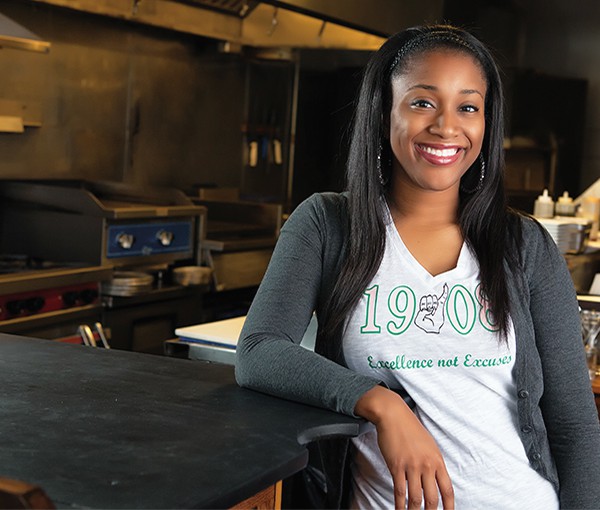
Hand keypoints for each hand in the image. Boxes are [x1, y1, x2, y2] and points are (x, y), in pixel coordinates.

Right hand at [355, 386, 453, 508]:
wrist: (393, 415)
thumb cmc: (410, 428)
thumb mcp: (429, 445)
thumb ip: (433, 462)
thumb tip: (436, 479)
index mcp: (437, 460)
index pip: (447, 489)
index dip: (449, 507)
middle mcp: (427, 464)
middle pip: (433, 498)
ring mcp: (412, 466)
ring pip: (416, 498)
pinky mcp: (397, 466)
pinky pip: (400, 490)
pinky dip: (400, 504)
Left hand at [415, 284, 447, 333]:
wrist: (434, 330)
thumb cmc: (426, 326)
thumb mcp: (418, 321)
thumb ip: (420, 315)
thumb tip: (427, 309)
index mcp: (424, 306)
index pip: (423, 299)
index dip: (424, 305)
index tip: (425, 311)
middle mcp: (430, 303)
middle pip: (428, 297)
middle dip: (428, 304)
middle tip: (430, 311)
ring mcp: (436, 304)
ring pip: (433, 297)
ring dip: (434, 304)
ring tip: (434, 310)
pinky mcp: (442, 305)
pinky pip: (444, 296)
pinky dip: (445, 290)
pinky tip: (445, 284)